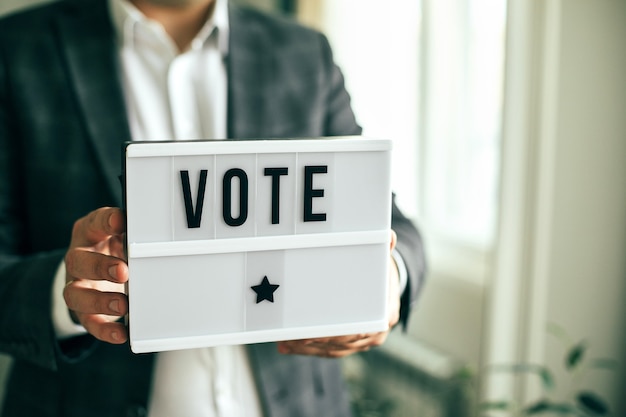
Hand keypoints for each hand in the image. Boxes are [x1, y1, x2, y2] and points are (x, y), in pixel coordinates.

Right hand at [63, 207, 128, 343]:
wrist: (98, 268)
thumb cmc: (116, 246)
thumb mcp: (124, 234)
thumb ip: (135, 235)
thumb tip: (161, 236)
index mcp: (90, 233)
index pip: (94, 223)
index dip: (106, 222)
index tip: (120, 221)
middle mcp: (79, 258)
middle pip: (79, 261)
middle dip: (100, 267)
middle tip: (123, 272)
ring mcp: (78, 285)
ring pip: (76, 294)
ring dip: (99, 301)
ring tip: (123, 305)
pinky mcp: (83, 310)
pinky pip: (89, 322)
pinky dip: (105, 330)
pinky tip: (122, 333)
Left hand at [277, 230, 400, 357]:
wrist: (385, 287)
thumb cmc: (380, 273)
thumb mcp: (382, 259)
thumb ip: (383, 248)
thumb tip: (389, 237)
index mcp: (386, 314)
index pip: (361, 330)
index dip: (338, 334)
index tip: (316, 333)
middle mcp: (375, 332)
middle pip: (343, 344)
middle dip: (315, 343)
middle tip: (291, 337)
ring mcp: (362, 341)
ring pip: (333, 350)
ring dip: (307, 348)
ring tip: (285, 341)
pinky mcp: (349, 345)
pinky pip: (328, 351)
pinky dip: (308, 350)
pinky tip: (288, 346)